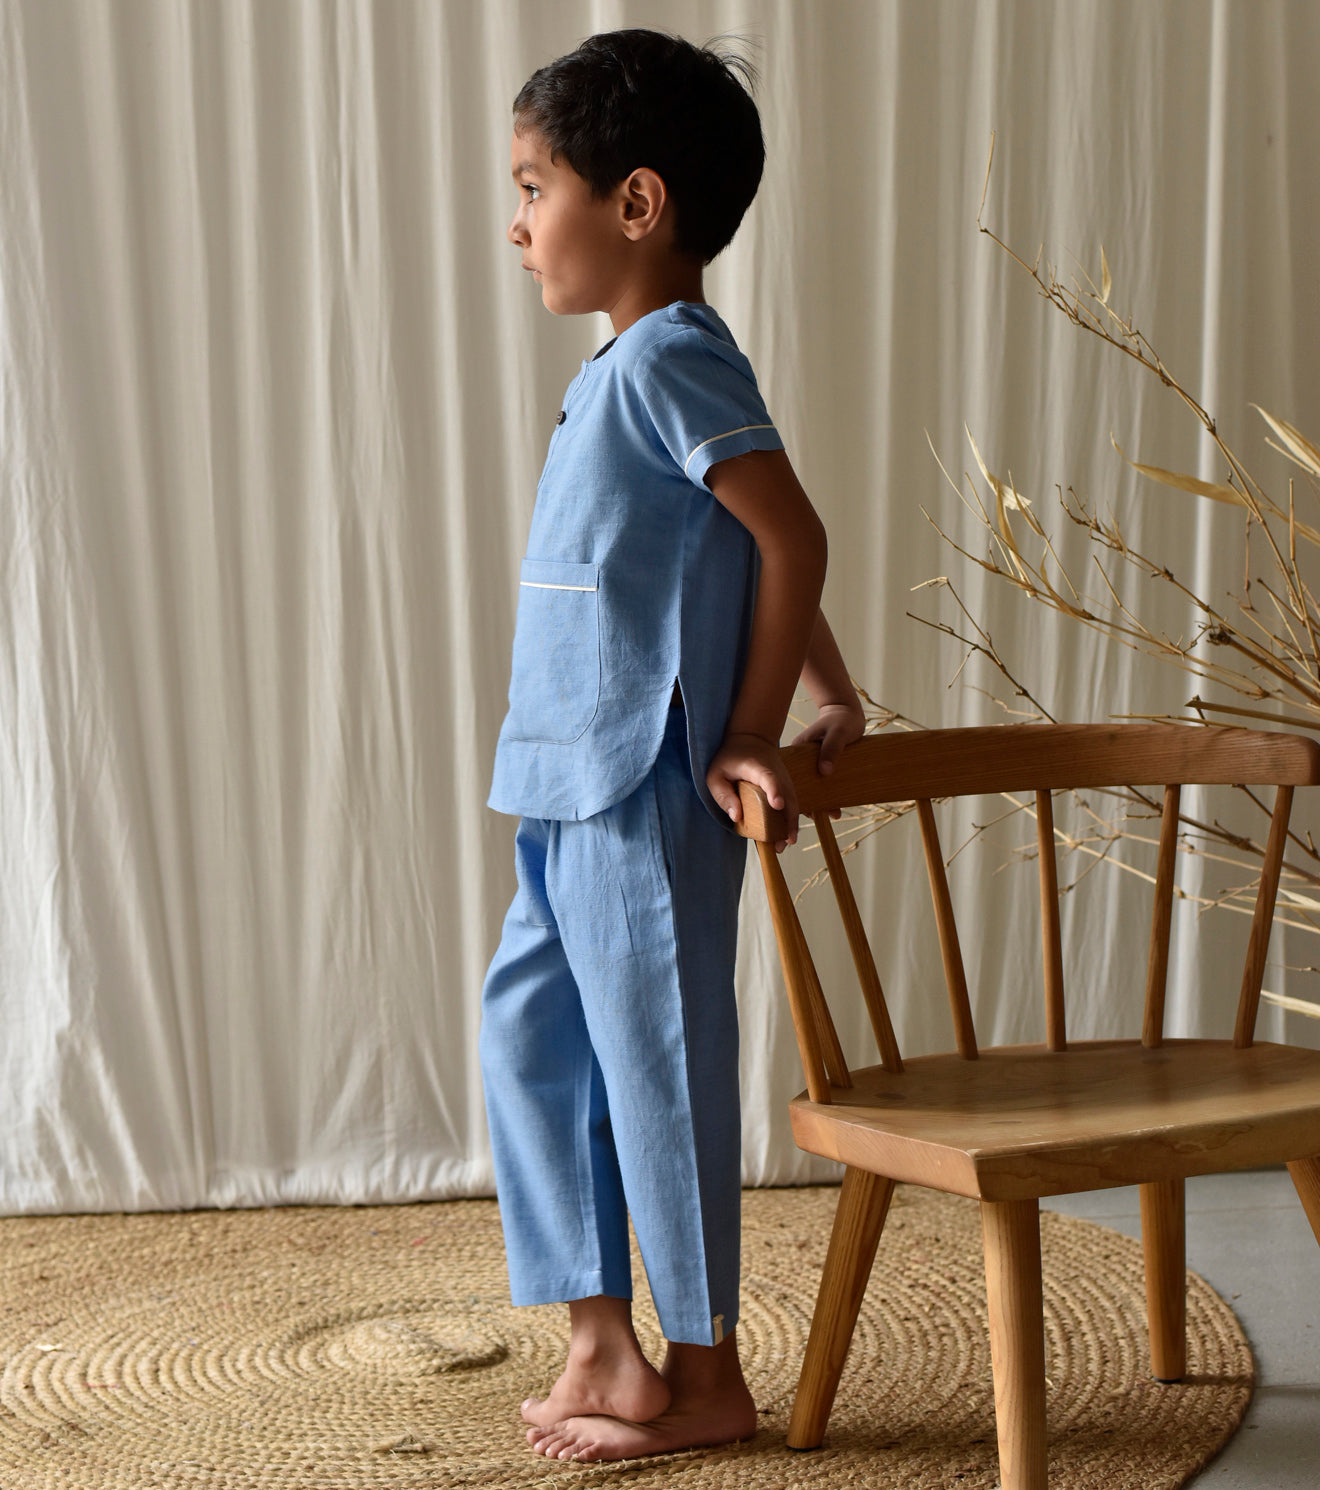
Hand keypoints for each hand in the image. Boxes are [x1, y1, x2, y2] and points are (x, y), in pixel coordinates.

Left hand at [705, 732, 798, 852]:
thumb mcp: (716, 773)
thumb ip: (723, 794)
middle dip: (788, 819)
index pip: (768, 778)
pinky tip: (787, 835)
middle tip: (784, 842)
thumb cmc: (730, 758)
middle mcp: (776, 773)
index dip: (774, 791)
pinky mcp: (786, 785)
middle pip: (787, 795)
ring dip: (792, 823)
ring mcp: (784, 778)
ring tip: (786, 843)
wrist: (752, 738)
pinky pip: (792, 803)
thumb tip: (737, 817)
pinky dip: (791, 819)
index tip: (777, 805)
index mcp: (756, 767)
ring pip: (793, 801)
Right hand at [789, 701, 865, 820]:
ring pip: (813, 786)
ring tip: (834, 814)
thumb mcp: (838, 733)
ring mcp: (811, 762)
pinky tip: (838, 806)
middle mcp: (802, 759)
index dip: (797, 795)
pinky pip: (822, 782)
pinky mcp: (822, 764)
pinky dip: (829, 794)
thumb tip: (825, 772)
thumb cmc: (842, 720)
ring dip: (822, 801)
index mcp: (799, 750)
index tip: (807, 810)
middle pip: (802, 785)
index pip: (792, 777)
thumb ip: (831, 749)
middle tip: (823, 816)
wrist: (848, 711)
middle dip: (811, 803)